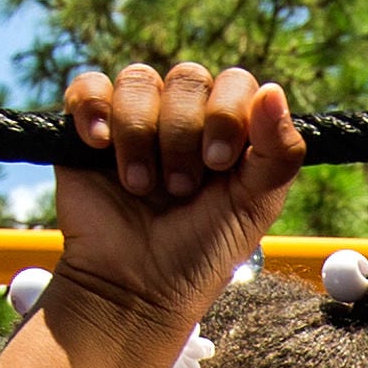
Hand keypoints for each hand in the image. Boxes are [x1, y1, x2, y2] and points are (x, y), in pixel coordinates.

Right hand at [49, 56, 302, 356]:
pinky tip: (99, 145)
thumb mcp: (254, 207)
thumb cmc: (200, 251)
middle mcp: (184, 115)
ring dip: (140, 134)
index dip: (227, 113)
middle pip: (188, 77)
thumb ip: (278, 153)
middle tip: (180, 188)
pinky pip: (89, 86)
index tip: (218, 163)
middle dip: (184, 134)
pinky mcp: (88, 129)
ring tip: (141, 187)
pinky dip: (93, 108)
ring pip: (139, 80)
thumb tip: (274, 91)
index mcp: (229, 128)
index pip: (236, 83)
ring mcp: (135, 118)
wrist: (136, 289)